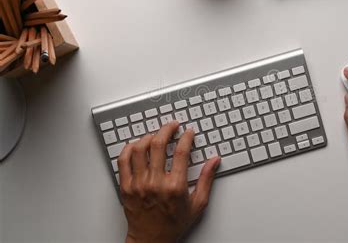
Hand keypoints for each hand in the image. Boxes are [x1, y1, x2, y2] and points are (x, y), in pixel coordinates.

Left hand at [118, 121, 220, 242]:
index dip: (186, 137)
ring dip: (148, 137)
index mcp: (175, 187)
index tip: (188, 132)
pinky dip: (130, 148)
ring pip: (139, 149)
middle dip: (167, 129)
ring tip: (156, 135)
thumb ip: (207, 179)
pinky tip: (137, 145)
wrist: (151, 239)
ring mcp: (138, 184)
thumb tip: (214, 161)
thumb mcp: (198, 203)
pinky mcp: (126, 186)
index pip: (181, 152)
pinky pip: (123, 160)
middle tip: (172, 125)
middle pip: (158, 144)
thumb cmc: (173, 223)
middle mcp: (155, 183)